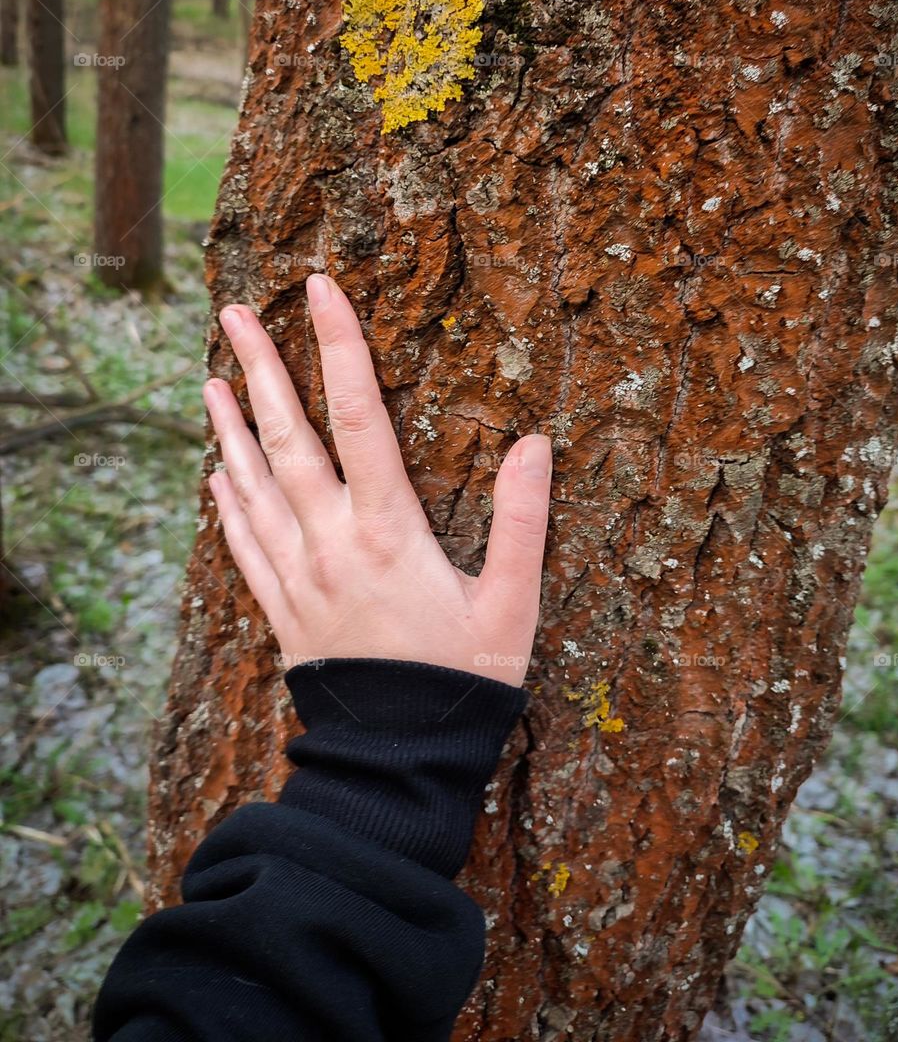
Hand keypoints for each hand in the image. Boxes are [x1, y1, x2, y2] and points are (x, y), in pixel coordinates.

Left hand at [202, 273, 550, 686]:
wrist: (399, 762)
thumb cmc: (464, 683)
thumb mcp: (513, 604)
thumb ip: (524, 521)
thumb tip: (535, 442)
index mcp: (389, 531)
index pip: (360, 416)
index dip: (341, 347)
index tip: (321, 290)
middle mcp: (332, 543)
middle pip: (288, 438)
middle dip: (261, 368)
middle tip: (233, 310)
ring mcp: (299, 577)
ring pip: (253, 486)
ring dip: (229, 428)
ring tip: (207, 377)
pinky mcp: (283, 611)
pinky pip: (244, 547)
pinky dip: (226, 505)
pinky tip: (213, 476)